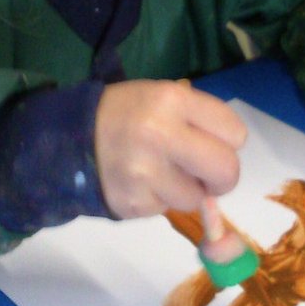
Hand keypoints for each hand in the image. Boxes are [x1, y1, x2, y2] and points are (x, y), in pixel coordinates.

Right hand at [94, 81, 246, 218]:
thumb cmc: (126, 113)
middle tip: (207, 176)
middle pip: (226, 171)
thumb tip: (229, 155)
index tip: (213, 142)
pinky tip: (140, 182)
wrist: (70, 137)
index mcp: (171, 100)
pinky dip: (159, 200)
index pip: (234, 133)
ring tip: (160, 172)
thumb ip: (198, 119)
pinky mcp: (133, 203)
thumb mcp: (160, 96)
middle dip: (222, 178)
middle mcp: (159, 135)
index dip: (228, 141)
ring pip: (196, 198)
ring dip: (185, 190)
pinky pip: (166, 209)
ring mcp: (144, 173)